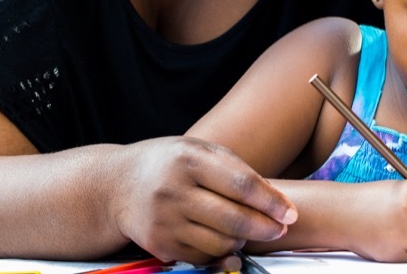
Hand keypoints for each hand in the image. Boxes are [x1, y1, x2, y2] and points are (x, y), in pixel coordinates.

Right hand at [110, 136, 296, 262]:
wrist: (116, 185)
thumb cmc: (167, 163)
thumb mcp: (197, 150)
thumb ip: (235, 168)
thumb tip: (273, 200)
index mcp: (188, 160)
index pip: (240, 184)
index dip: (271, 202)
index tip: (290, 213)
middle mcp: (174, 191)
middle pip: (233, 218)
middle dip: (265, 227)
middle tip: (280, 228)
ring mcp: (164, 220)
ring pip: (220, 242)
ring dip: (242, 241)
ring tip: (247, 229)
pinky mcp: (159, 244)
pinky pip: (202, 256)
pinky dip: (220, 252)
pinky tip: (224, 239)